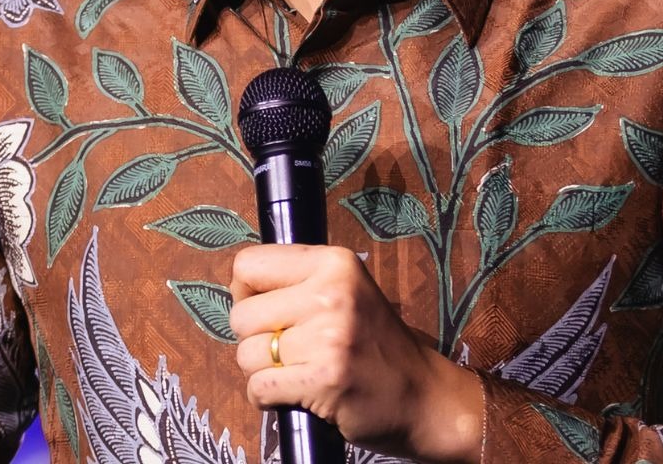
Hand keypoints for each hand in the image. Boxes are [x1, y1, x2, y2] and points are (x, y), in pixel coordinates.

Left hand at [228, 244, 482, 463]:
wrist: (424, 398)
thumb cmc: (375, 346)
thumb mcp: (346, 293)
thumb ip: (296, 283)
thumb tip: (237, 288)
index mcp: (334, 263)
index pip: (248, 265)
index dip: (248, 293)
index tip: (270, 312)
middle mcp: (332, 293)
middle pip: (241, 314)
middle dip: (255, 338)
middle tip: (291, 350)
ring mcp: (329, 338)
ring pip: (247, 354)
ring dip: (263, 372)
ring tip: (299, 372)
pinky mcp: (325, 380)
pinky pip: (259, 388)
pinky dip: (267, 398)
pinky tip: (297, 394)